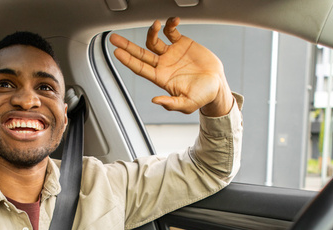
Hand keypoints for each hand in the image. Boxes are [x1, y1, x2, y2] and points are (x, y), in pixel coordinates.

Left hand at [109, 17, 233, 116]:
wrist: (217, 85)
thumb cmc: (202, 97)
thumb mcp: (187, 104)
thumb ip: (171, 103)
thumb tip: (155, 100)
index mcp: (161, 78)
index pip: (140, 68)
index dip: (128, 60)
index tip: (117, 53)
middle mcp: (163, 64)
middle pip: (140, 53)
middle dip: (127, 46)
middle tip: (114, 39)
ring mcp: (171, 53)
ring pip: (154, 40)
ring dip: (152, 31)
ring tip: (156, 24)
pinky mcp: (182, 44)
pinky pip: (172, 31)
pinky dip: (170, 25)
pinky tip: (173, 22)